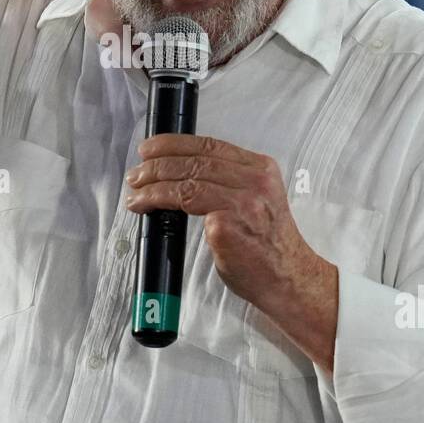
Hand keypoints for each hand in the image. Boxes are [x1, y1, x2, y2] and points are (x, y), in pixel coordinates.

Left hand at [124, 134, 329, 319]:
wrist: (287, 279)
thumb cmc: (268, 246)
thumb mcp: (257, 200)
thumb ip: (230, 182)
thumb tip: (184, 173)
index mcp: (261, 170)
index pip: (211, 145)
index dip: (174, 143)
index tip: (152, 147)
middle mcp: (254, 181)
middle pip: (195, 160)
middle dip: (158, 163)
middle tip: (137, 172)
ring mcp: (241, 203)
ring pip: (186, 181)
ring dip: (153, 184)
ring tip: (135, 190)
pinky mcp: (226, 225)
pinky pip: (184, 205)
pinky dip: (158, 202)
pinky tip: (145, 206)